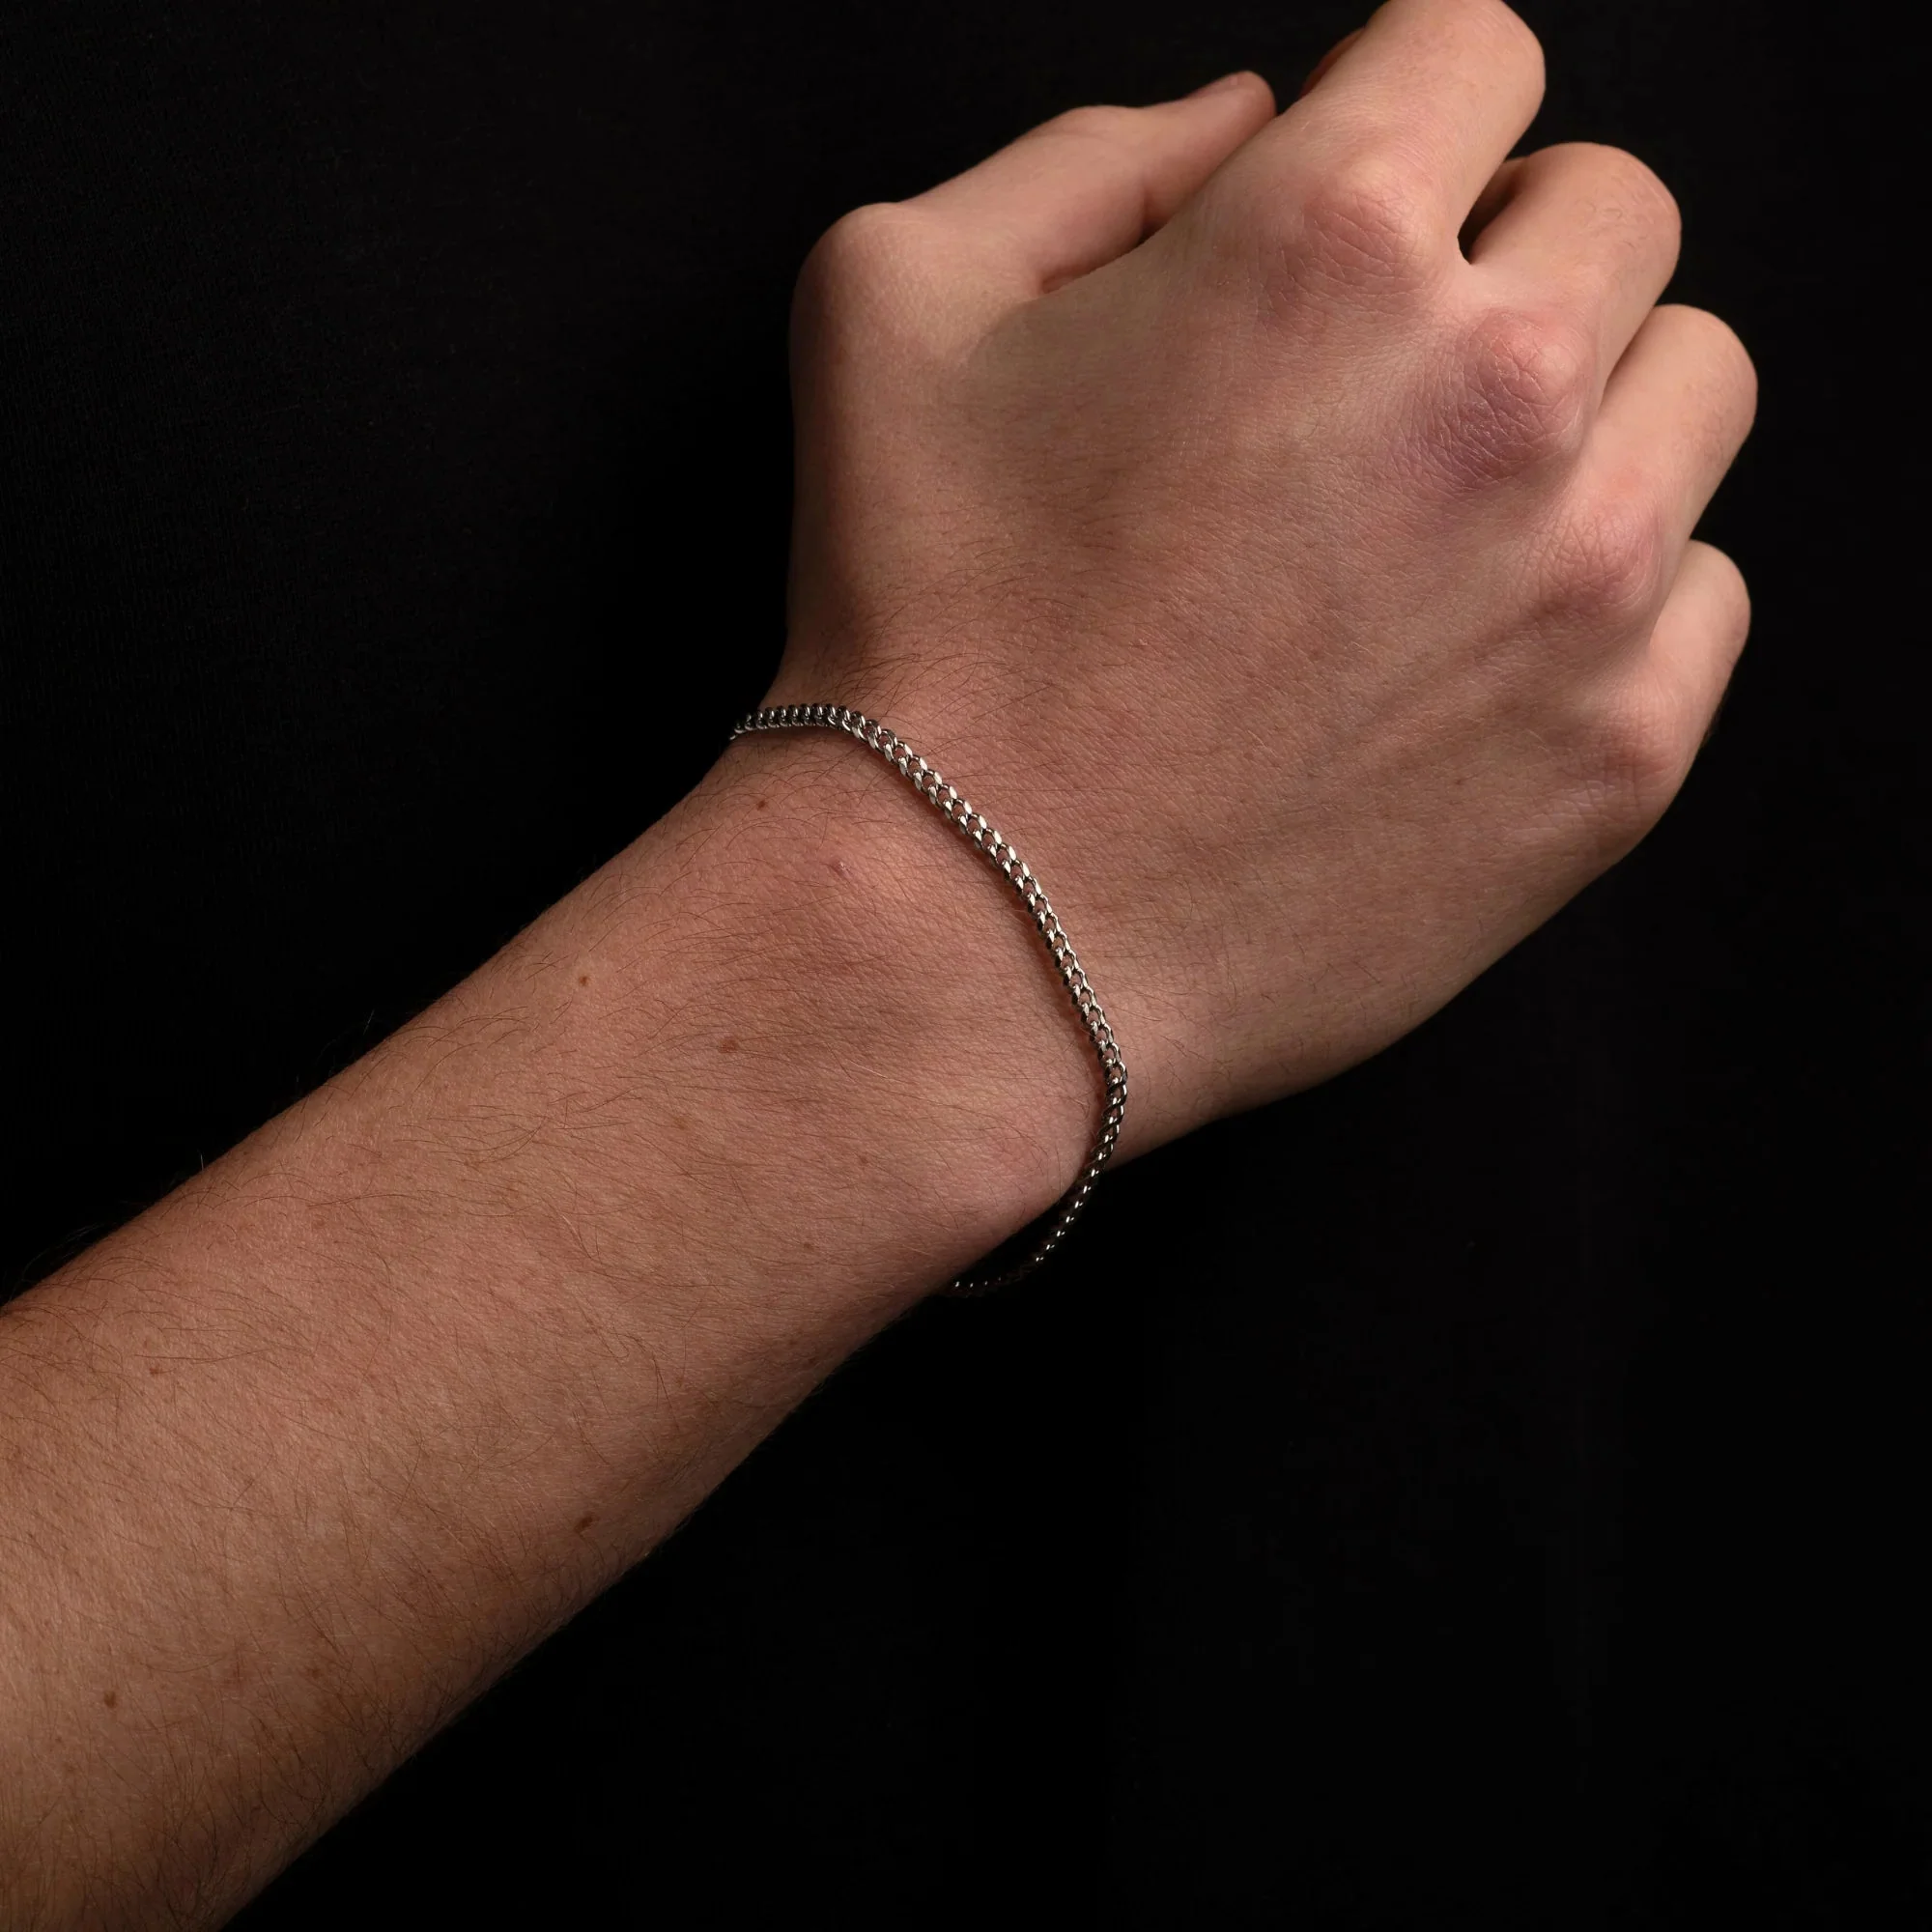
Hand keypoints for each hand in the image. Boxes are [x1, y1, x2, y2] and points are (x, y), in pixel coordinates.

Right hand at [764, 0, 1755, 1156]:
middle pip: (1615, 210)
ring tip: (1437, 520)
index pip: (1480, 47)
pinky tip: (1469, 653)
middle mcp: (1495, 390)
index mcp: (1326, 243)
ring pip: (1693, 389)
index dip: (1409, 105)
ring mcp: (1581, 581)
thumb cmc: (917, 630)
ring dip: (1586, 414)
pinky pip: (1705, 593)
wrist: (971, 926)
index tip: (1373, 183)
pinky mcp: (1617, 748)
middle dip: (1503, 253)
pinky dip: (1613, 597)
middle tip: (1383, 375)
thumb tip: (1250, 114)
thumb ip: (1089, 154)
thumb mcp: (892, 306)